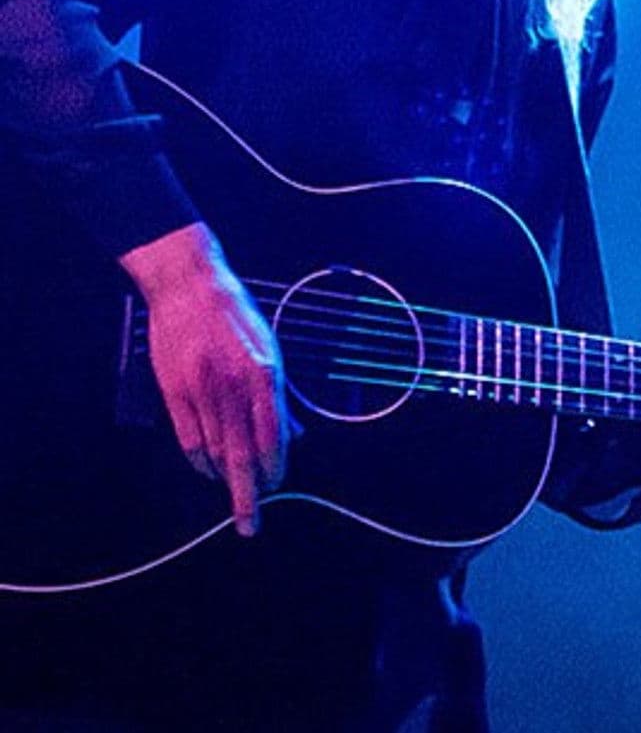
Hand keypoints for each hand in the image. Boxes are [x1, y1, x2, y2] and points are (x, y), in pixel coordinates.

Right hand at [120, 222, 287, 537]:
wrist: (189, 286)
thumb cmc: (235, 315)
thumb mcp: (268, 347)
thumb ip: (279, 396)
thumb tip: (295, 436)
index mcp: (263, 373)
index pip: (271, 436)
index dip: (275, 467)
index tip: (277, 484)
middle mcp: (233, 386)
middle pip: (241, 455)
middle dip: (248, 496)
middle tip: (250, 526)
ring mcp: (201, 391)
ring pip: (214, 452)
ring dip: (224, 478)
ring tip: (233, 492)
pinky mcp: (174, 393)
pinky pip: (189, 441)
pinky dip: (200, 462)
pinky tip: (208, 470)